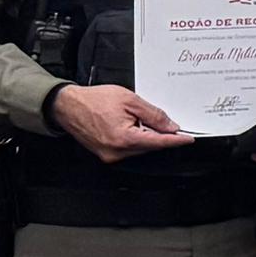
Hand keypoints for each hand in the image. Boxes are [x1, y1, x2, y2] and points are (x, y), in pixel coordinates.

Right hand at [49, 82, 183, 160]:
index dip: (176, 140)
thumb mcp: (129, 100)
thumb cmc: (93, 100)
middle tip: (165, 122)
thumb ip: (153, 114)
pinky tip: (132, 127)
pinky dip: (135, 139)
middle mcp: (116, 152)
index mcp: (124, 139)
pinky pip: (128, 149)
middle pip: (150, 146)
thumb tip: (170, 126)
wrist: (67, 106)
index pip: (158, 142)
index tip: (188, 139)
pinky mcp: (106, 155)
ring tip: (137, 119)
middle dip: (160, 135)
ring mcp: (110, 156)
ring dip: (146, 137)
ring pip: (140, 148)